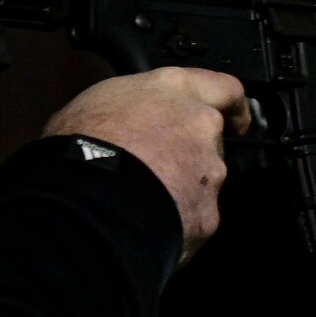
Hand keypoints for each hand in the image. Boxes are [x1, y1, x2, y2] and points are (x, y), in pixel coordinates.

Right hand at [43, 67, 251, 263]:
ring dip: (183, 191)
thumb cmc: (81, 145)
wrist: (86, 200)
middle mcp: (200, 125)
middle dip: (192, 156)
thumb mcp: (93, 104)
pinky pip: (195, 220)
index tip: (235, 120)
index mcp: (173, 89)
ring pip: (205, 182)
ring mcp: (209, 172)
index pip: (224, 88)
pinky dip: (177, 224)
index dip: (233, 107)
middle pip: (212, 140)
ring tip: (144, 204)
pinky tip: (148, 227)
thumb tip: (118, 123)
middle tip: (158, 170)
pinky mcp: (207, 214)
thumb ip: (127, 108)